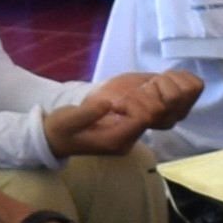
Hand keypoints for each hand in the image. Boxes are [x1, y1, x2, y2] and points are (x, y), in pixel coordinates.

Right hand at [39, 71, 201, 158]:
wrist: (56, 138)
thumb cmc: (60, 129)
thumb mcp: (66, 121)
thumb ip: (86, 113)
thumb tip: (107, 103)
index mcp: (115, 140)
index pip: (142, 118)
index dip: (136, 101)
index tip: (120, 95)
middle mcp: (129, 140)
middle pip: (159, 115)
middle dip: (150, 95)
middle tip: (136, 85)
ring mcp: (133, 134)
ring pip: (166, 113)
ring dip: (158, 93)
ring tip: (143, 83)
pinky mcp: (134, 125)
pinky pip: (159, 112)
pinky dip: (158, 95)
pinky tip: (148, 83)